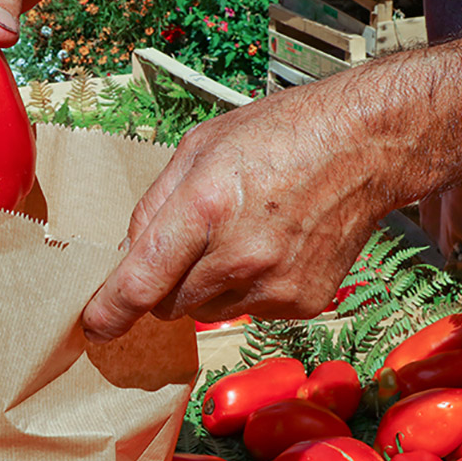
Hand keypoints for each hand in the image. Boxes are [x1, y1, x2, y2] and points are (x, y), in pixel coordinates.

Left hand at [80, 87, 403, 341]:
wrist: (366, 144)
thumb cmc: (281, 135)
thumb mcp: (198, 148)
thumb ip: (153, 206)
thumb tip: (126, 256)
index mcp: (205, 206)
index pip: (141, 282)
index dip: (110, 310)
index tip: (94, 325)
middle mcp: (239, 255)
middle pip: (168, 304)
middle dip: (166, 282)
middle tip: (195, 240)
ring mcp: (274, 285)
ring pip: (207, 311)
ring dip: (209, 285)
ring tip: (242, 234)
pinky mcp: (300, 303)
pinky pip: (247, 312)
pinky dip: (247, 289)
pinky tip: (271, 246)